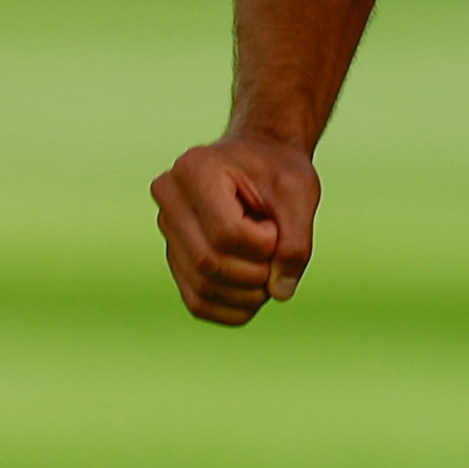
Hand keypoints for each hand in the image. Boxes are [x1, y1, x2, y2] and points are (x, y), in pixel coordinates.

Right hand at [152, 132, 320, 325]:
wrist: (263, 159)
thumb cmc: (280, 171)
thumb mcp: (300, 194)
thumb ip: (296, 242)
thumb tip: (279, 293)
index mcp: (195, 169)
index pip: (226, 233)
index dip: (265, 244)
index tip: (277, 224)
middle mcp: (170, 199)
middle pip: (209, 263)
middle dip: (256, 273)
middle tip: (279, 254)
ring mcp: (167, 231)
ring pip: (203, 289)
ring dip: (249, 294)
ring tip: (270, 267)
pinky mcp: (176, 258)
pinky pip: (198, 303)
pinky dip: (234, 308)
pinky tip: (257, 290)